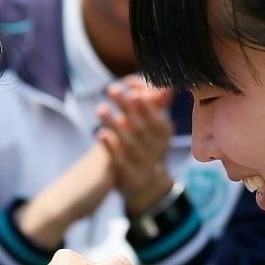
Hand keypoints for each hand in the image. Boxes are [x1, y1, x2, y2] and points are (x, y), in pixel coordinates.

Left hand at [98, 78, 174, 216]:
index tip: (134, 91)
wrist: (147, 183)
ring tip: (101, 108)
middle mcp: (157, 147)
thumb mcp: (151, 124)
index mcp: (163, 132)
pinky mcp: (131, 176)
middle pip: (141, 127)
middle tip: (112, 89)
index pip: (157, 118)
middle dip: (127, 107)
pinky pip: (120, 161)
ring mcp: (144, 163)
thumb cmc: (146, 143)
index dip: (146, 106)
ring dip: (115, 125)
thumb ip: (147, 103)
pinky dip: (111, 148)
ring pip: (129, 143)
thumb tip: (137, 81)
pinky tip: (101, 134)